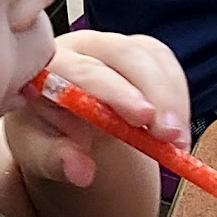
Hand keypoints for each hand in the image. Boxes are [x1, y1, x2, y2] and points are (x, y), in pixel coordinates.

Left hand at [4, 30, 190, 190]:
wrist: (57, 126)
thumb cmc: (42, 133)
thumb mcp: (37, 152)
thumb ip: (55, 159)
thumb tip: (80, 172)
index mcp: (47, 63)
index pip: (83, 71)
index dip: (116, 91)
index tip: (143, 118)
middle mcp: (81, 46)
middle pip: (124, 54)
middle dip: (155, 93)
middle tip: (171, 135)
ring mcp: (113, 45)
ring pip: (151, 57)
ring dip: (172, 98)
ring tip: (179, 141)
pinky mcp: (140, 52)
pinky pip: (166, 63)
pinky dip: (178, 96)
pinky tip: (179, 127)